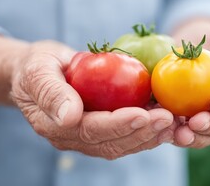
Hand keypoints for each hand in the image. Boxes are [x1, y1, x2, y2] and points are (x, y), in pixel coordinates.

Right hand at [10, 41, 174, 159]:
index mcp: (55, 125)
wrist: (38, 71)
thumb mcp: (37, 71)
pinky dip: (147, 130)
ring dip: (149, 135)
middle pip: (111, 142)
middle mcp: (72, 138)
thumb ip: (50, 92)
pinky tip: (166, 120)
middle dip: (141, 132)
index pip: (90, 129)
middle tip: (168, 118)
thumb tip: (68, 117)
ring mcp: (87, 137)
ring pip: (122, 144)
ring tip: (173, 121)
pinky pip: (126, 136)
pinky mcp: (101, 130)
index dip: (118, 124)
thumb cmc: (36, 66)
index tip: (142, 115)